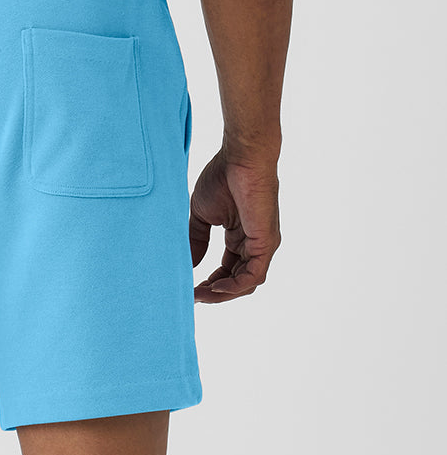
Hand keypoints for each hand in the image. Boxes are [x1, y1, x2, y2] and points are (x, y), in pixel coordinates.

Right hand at [189, 149, 280, 302]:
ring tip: (200, 294)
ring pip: (245, 284)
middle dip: (214, 294)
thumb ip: (196, 241)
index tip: (189, 289)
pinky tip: (214, 287)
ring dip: (222, 294)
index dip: (209, 285)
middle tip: (192, 297)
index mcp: (241, 238)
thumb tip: (188, 265)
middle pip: (237, 283)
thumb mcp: (202, 216)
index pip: (228, 272)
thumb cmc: (223, 177)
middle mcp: (254, 244)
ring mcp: (262, 245)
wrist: (241, 157)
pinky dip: (234, 286)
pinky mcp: (266, 243)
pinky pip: (252, 276)